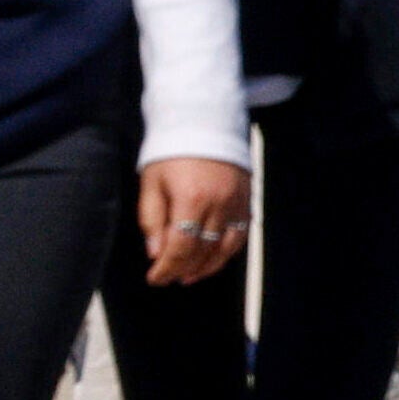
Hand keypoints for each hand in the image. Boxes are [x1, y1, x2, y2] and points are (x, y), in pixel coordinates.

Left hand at [135, 155, 251, 286]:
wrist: (204, 120)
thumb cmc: (171, 152)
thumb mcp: (151, 183)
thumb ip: (151, 220)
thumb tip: (155, 253)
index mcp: (191, 199)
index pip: (180, 249)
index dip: (166, 269)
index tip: (155, 278)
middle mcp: (219, 204)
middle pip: (202, 252)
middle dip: (183, 270)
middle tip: (168, 277)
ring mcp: (237, 202)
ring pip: (225, 248)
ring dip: (207, 267)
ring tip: (189, 275)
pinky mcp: (247, 198)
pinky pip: (241, 234)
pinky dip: (227, 252)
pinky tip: (212, 257)